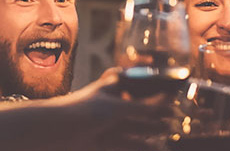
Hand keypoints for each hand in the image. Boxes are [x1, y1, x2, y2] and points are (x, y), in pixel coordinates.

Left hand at [44, 68, 173, 150]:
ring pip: (134, 128)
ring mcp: (106, 124)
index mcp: (112, 87)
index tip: (174, 95)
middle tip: (177, 119)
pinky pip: (125, 144)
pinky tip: (154, 148)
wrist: (52, 132)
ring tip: (170, 134)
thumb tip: (168, 102)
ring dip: (150, 132)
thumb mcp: (117, 107)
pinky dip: (139, 146)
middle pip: (138, 110)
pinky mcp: (102, 143)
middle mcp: (110, 104)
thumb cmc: (81, 111)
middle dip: (156, 115)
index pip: (139, 85)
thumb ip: (144, 107)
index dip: (156, 90)